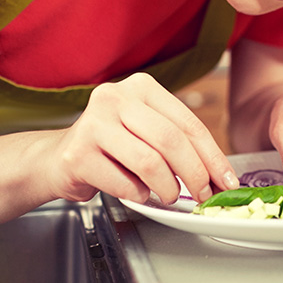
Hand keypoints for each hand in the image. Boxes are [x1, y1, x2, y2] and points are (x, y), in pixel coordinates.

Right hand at [45, 73, 236, 205]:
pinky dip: (138, 194)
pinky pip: (123, 182)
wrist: (56, 158)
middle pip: (171, 140)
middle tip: (203, 194)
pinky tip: (138, 193)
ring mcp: (93, 124)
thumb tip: (219, 175)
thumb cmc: (112, 146)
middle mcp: (116, 98)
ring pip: (149, 162)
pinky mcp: (78, 154)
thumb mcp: (146, 132)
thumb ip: (179, 144)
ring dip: (167, 187)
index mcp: (142, 87)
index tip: (226, 180)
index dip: (212, 155)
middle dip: (195, 173)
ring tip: (170, 195)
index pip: (188, 123)